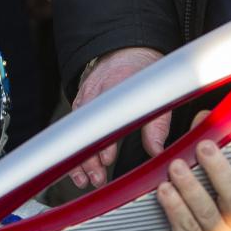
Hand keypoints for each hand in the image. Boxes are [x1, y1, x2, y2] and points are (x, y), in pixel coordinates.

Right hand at [68, 47, 163, 188]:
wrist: (126, 51)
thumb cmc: (141, 70)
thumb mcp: (156, 94)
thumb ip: (157, 123)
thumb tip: (156, 150)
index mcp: (114, 88)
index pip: (104, 118)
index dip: (104, 141)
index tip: (107, 158)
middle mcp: (94, 94)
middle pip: (84, 130)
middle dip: (87, 157)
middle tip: (95, 178)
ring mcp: (83, 99)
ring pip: (75, 132)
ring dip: (78, 158)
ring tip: (83, 180)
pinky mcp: (79, 105)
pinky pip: (73, 130)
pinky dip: (74, 149)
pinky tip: (79, 167)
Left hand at [140, 141, 230, 230]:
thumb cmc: (189, 199)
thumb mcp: (201, 170)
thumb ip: (206, 142)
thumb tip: (205, 117)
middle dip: (219, 170)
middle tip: (203, 146)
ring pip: (207, 212)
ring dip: (191, 186)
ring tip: (176, 166)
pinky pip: (184, 225)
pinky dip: (174, 205)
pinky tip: (164, 189)